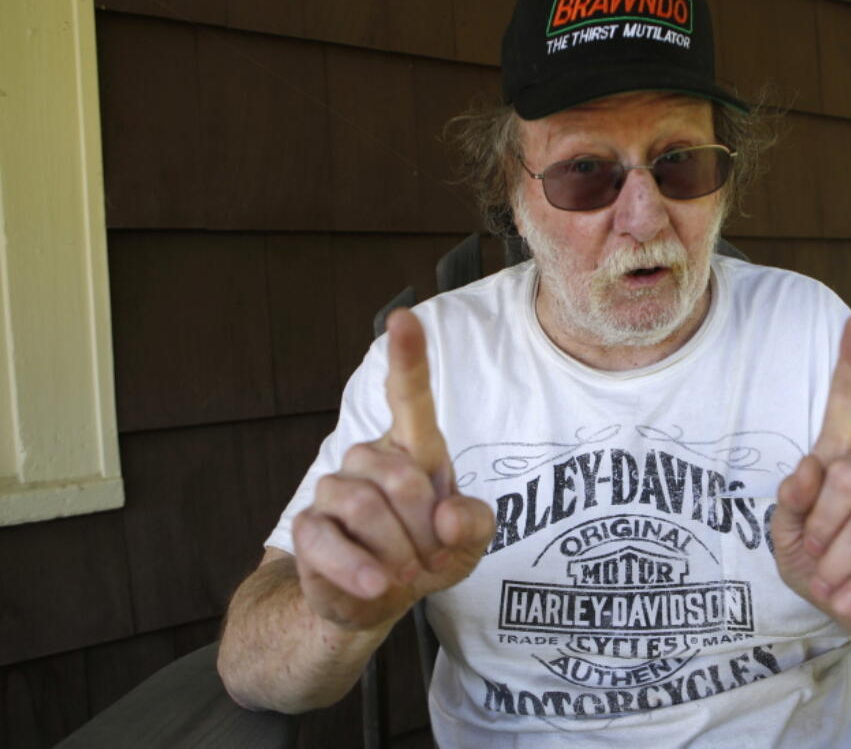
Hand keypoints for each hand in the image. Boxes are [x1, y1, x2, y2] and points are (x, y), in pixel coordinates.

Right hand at [291, 308, 494, 629]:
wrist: (377, 600)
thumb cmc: (428, 554)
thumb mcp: (469, 543)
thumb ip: (474, 523)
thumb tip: (445, 515)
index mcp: (413, 449)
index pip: (409, 395)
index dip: (407, 357)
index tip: (403, 318)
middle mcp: (370, 458)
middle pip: (401, 478)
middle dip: (425, 530)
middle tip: (431, 558)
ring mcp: (334, 489)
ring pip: (363, 507)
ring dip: (397, 552)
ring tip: (405, 571)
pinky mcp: (307, 527)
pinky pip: (326, 540)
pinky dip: (357, 568)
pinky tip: (378, 586)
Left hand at [771, 312, 850, 659]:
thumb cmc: (821, 567)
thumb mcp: (787, 539)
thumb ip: (790, 504)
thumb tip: (807, 467)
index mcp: (843, 459)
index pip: (850, 402)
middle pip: (849, 473)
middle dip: (821, 523)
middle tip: (813, 558)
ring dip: (843, 558)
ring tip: (831, 585)